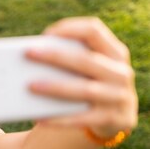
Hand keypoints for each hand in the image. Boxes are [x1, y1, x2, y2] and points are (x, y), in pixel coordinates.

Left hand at [27, 17, 137, 137]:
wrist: (116, 118)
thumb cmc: (90, 85)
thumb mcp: (90, 70)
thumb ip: (71, 60)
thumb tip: (33, 56)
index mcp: (115, 53)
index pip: (93, 31)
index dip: (69, 29)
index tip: (45, 34)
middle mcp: (121, 73)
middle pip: (86, 60)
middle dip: (56, 56)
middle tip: (28, 53)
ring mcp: (119, 97)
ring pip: (85, 90)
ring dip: (55, 87)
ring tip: (30, 86)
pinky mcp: (113, 120)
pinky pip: (82, 119)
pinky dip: (59, 119)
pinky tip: (38, 118)